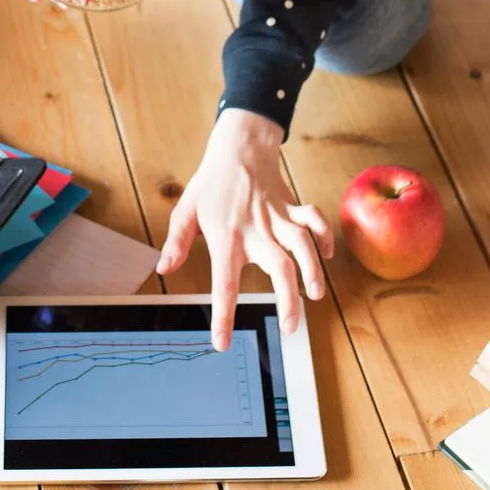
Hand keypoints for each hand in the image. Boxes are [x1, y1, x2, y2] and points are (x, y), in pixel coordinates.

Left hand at [158, 108, 335, 348]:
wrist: (239, 146)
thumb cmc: (211, 183)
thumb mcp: (185, 210)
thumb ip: (176, 242)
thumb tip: (165, 269)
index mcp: (227, 237)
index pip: (225, 284)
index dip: (224, 316)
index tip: (222, 342)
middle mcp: (257, 230)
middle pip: (279, 269)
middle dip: (288, 301)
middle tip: (291, 327)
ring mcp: (278, 218)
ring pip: (303, 246)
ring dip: (313, 271)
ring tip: (316, 295)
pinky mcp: (292, 207)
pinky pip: (315, 221)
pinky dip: (324, 238)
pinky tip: (325, 257)